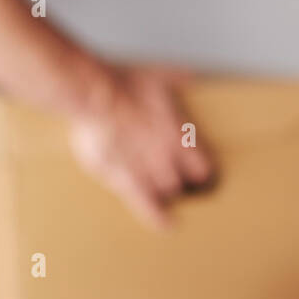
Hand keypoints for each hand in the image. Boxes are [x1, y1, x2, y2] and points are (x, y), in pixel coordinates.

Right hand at [68, 64, 213, 228]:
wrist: (96, 96)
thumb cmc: (123, 83)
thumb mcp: (157, 75)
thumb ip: (177, 79)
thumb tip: (192, 76)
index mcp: (179, 134)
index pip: (203, 166)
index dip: (201, 172)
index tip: (199, 174)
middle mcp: (169, 156)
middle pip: (185, 183)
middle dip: (183, 184)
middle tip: (178, 184)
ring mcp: (148, 170)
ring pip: (167, 193)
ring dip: (166, 194)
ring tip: (162, 193)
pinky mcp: (126, 180)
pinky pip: (147, 205)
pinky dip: (157, 217)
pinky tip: (166, 224)